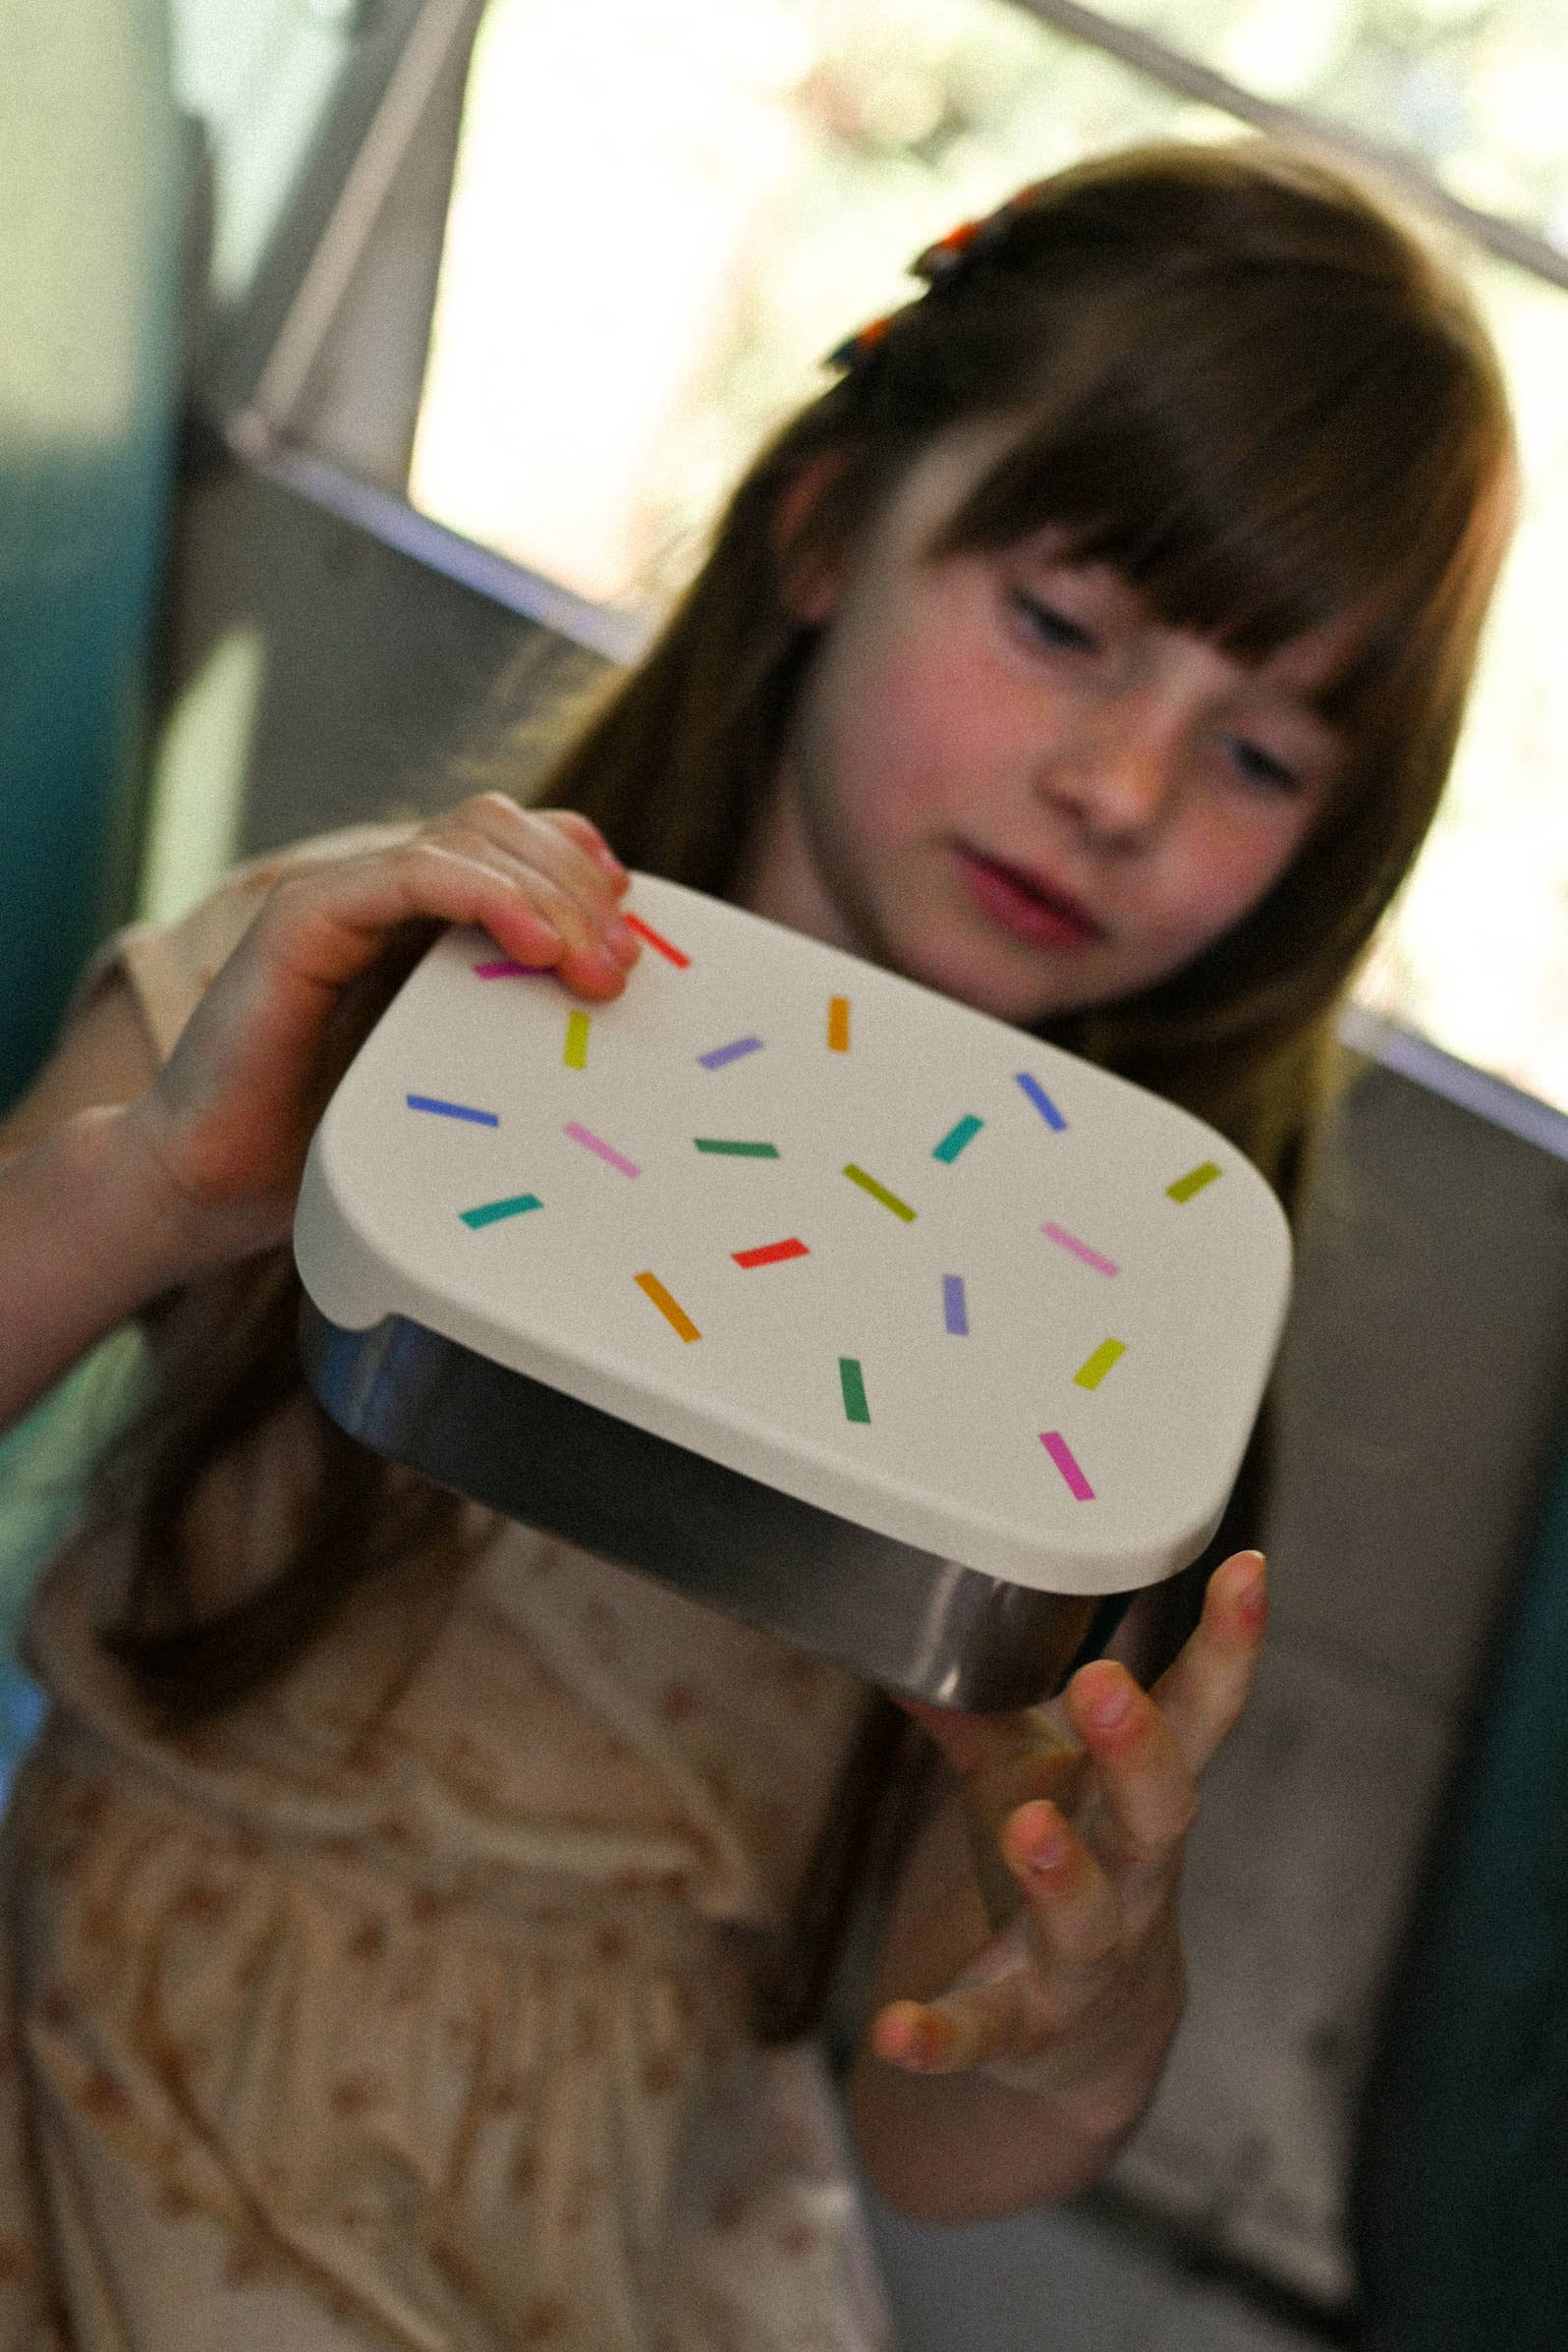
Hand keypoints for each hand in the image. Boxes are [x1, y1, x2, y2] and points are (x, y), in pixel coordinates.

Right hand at [121, 797, 637, 1272]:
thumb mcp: (457, 1075)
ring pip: (469, 836)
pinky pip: (410, 873)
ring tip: (594, 968)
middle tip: (622, 967)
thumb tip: (615, 1019)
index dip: (581, 863)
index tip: (635, 927)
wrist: (217, 1185)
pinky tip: (536, 945)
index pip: (514, 844)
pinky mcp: (304, 920)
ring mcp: (340, 897)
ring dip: (550, 892)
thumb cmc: (332, 1142)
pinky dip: (485, 896)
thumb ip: (512, 1027)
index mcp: (418, 922)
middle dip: (579, 886)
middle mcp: (380, 893)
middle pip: (503, 828)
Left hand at [870, 1550, 1266, 2105]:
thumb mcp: (1031, 1772)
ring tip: (1029, 1828)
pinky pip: (984, 2032)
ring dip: (1061, 1874)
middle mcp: (1130, 1876)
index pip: (1197, 1716)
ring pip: (1087, 1920)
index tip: (1249, 1572)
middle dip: (1136, 1750)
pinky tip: (893, 2031)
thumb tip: (901, 1612)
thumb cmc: (1074, 1864)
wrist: (1094, 2038)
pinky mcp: (1025, 2030)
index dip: (1229, 1647)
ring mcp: (1083, 1960)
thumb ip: (978, 1699)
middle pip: (1159, 1812)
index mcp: (1133, 1796)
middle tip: (1105, 1686)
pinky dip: (941, 2034)